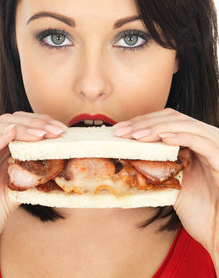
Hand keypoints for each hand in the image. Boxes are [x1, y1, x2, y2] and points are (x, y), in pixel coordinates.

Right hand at [0, 112, 67, 268]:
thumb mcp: (12, 194)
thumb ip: (26, 175)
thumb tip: (54, 162)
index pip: (11, 126)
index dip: (36, 124)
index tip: (60, 130)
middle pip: (1, 124)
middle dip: (31, 124)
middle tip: (56, 130)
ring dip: (15, 130)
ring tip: (40, 134)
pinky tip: (9, 138)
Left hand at [114, 108, 218, 255]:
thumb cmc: (197, 209)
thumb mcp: (169, 182)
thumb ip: (153, 165)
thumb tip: (122, 155)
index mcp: (194, 142)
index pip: (165, 120)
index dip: (141, 121)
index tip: (119, 130)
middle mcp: (206, 139)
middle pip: (173, 118)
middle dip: (144, 122)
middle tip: (121, 131)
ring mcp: (216, 146)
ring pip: (185, 125)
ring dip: (157, 128)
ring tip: (135, 135)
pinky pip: (201, 141)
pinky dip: (180, 136)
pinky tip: (162, 139)